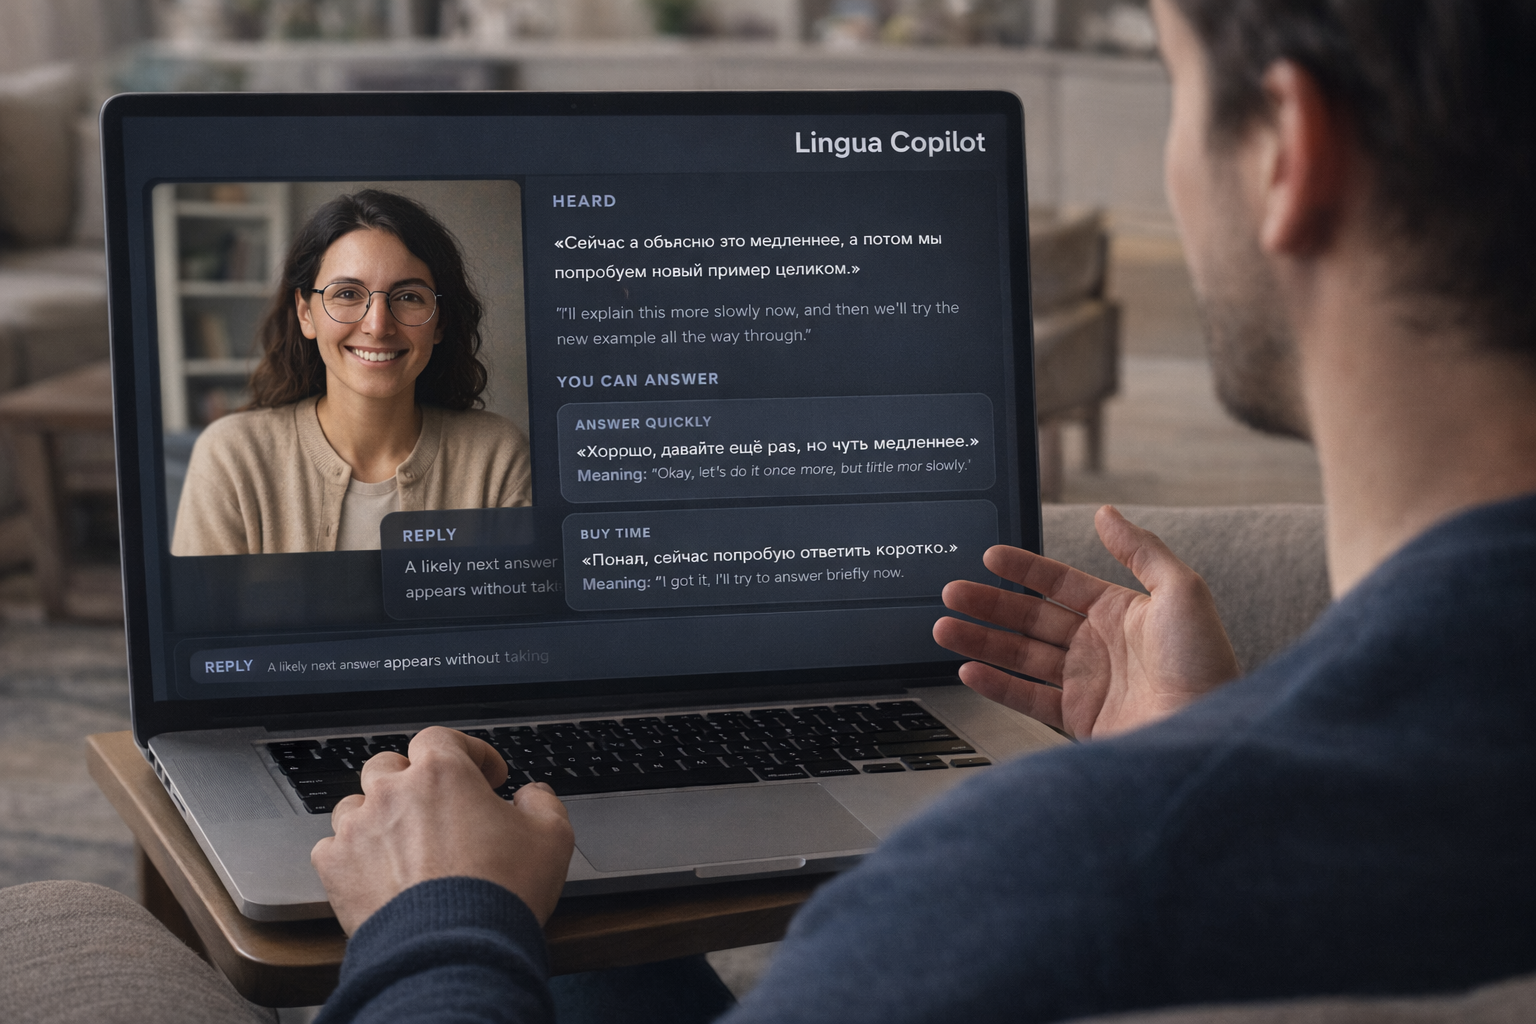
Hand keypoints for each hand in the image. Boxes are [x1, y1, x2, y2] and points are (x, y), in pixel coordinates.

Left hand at [311, 726, 574, 933]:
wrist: (454, 951)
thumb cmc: (501, 891)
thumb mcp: (552, 837)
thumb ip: (543, 803)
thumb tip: (532, 795)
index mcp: (442, 773)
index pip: (442, 738)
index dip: (468, 752)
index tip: (486, 775)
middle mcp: (392, 792)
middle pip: (389, 765)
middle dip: (413, 780)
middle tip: (437, 806)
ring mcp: (358, 830)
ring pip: (354, 805)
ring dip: (376, 816)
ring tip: (401, 842)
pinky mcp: (336, 870)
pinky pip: (332, 848)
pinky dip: (350, 856)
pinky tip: (374, 872)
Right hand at [933, 505, 1239, 738]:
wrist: (1209, 733)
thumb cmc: (1206, 663)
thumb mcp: (1182, 590)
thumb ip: (1141, 548)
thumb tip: (1108, 514)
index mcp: (1120, 612)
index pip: (1060, 582)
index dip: (1025, 568)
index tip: (992, 556)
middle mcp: (1099, 646)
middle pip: (1030, 618)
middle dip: (989, 604)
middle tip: (953, 592)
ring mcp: (1086, 683)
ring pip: (1020, 655)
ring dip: (981, 640)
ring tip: (945, 627)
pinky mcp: (1079, 719)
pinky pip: (1026, 697)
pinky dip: (995, 684)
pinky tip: (970, 669)